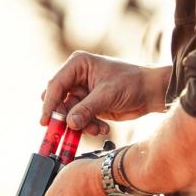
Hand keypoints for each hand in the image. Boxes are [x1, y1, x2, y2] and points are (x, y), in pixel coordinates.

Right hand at [41, 51, 170, 135]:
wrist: (150, 93)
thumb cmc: (132, 83)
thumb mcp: (108, 95)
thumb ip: (86, 109)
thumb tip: (69, 123)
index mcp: (78, 64)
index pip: (56, 85)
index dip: (49, 104)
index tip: (46, 121)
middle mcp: (77, 77)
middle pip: (59, 101)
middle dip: (66, 117)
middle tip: (70, 130)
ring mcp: (82, 92)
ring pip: (69, 114)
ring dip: (81, 125)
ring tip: (97, 129)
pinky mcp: (88, 105)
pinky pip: (80, 120)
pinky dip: (89, 126)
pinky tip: (102, 128)